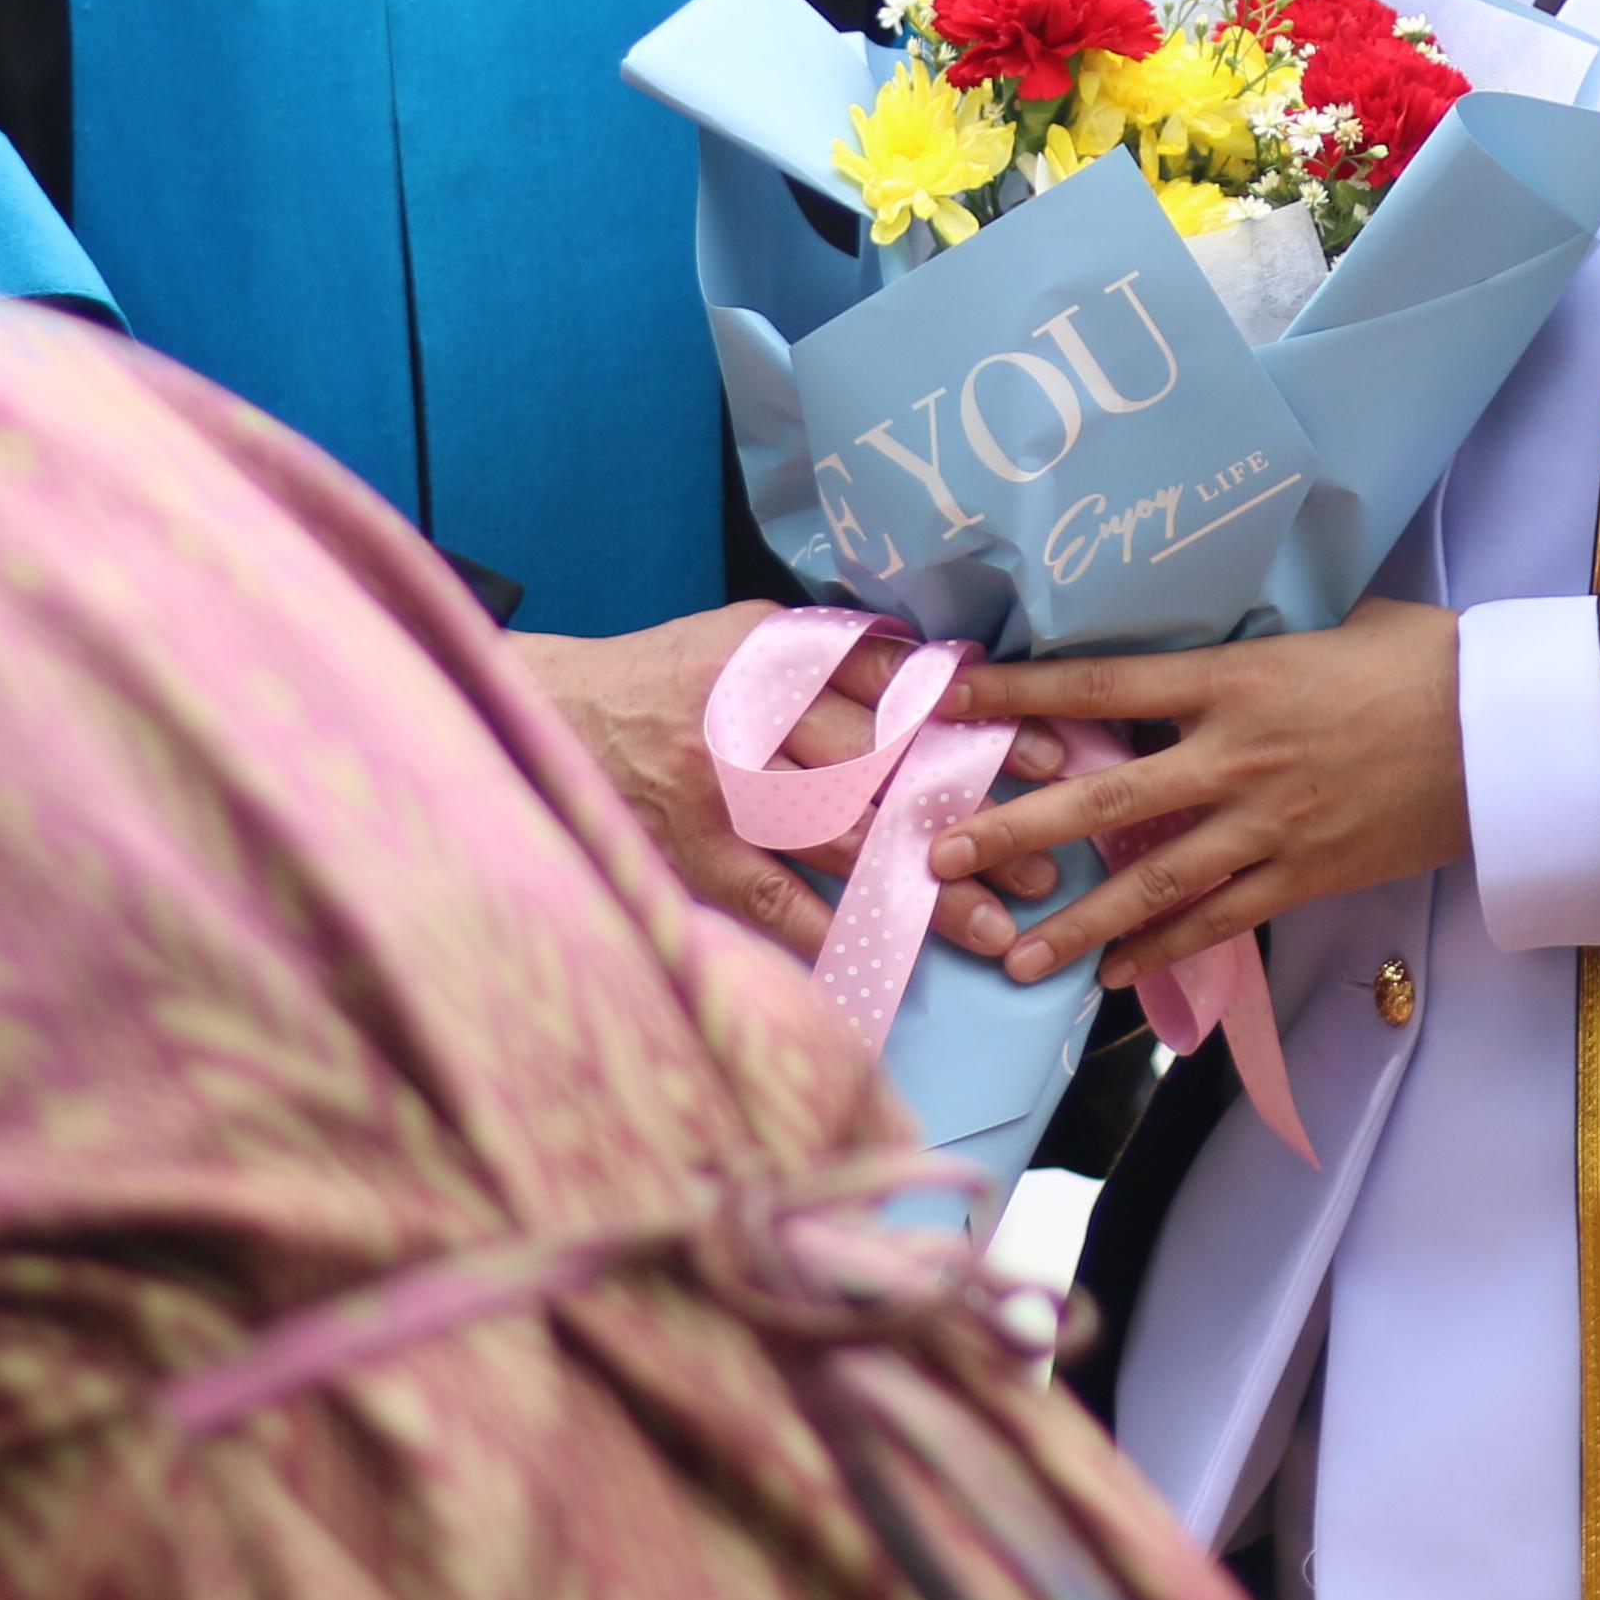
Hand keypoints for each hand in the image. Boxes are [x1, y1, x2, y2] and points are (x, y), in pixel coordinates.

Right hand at [510, 608, 1065, 962]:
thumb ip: (837, 656)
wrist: (549, 715)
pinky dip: (828, 936)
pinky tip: (889, 962)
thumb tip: (948, 678)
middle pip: (880, 766)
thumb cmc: (670, 677)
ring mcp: (716, 790)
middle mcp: (748, 715)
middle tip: (1039, 856)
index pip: (894, 687)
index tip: (1050, 755)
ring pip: (839, 841)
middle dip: (966, 813)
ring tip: (993, 924)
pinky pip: (772, 902)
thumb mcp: (749, 637)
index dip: (977, 724)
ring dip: (920, 885)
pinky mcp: (689, 853)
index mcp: (773, 652)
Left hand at [931, 598, 1470, 990]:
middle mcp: (1235, 756)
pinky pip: (1218, 922)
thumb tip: (1197, 642)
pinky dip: (1162, 953)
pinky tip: (1112, 978)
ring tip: (1010, 957)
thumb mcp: (1327, 625)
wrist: (1504, 731)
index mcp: (1233, 679)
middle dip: (1014, 831)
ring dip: (1075, 924)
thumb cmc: (1422, 658)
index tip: (952, 701)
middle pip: (1102, 802)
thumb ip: (1250, 644)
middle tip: (941, 857)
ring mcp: (1268, 825)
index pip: (1101, 685)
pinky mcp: (1305, 875)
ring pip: (1151, 885)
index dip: (1020, 696)